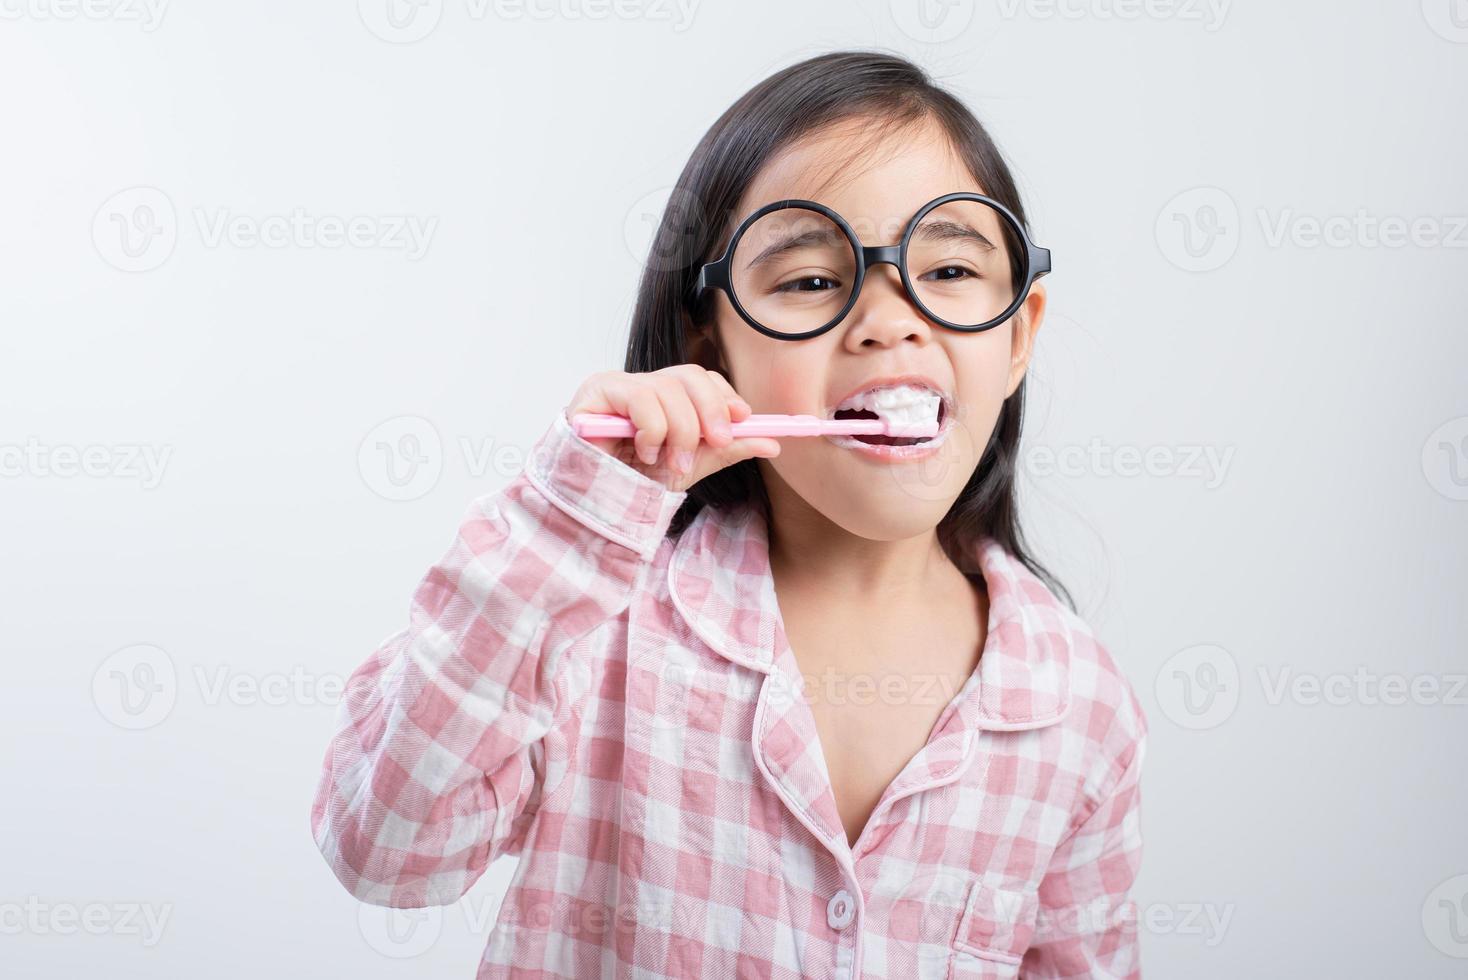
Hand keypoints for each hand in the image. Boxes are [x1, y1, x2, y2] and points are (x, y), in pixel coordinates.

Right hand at [565, 366, 780, 490]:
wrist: (596, 507)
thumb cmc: (634, 484)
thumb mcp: (690, 467)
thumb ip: (726, 450)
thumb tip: (772, 442)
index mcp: (664, 398)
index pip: (700, 379)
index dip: (724, 395)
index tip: (743, 418)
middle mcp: (641, 385)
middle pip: (688, 375)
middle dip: (711, 409)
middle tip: (718, 440)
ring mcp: (617, 387)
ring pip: (667, 388)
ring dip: (680, 431)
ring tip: (673, 463)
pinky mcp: (594, 394)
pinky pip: (640, 398)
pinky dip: (653, 430)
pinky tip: (643, 453)